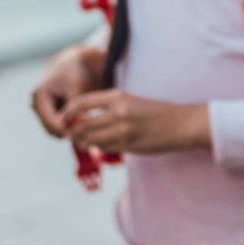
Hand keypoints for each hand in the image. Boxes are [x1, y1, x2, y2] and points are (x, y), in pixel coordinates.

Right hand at [31, 45, 106, 136]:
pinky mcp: (50, 112)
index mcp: (39, 96)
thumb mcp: (74, 85)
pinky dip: (70, 127)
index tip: (84, 132)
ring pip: (55, 130)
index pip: (50, 122)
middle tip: (87, 134)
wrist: (74, 61)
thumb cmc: (74, 70)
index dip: (66, 130)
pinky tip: (84, 125)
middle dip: (68, 132)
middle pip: (51, 129)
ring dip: (70, 131)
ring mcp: (42, 109)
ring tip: (88, 129)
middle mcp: (37, 104)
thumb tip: (76, 125)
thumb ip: (73, 105)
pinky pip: (60, 126)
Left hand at [62, 89, 210, 154]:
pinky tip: (97, 148)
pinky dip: (98, 148)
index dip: (68, 112)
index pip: (82, 102)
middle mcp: (118, 110)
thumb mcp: (131, 101)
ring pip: (92, 138)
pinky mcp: (129, 144)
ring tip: (81, 143)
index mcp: (117, 96)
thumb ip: (110, 107)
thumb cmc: (156, 112)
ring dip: (83, 142)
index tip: (63, 119)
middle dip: (73, 131)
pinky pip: (105, 148)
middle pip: (83, 123)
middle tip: (70, 135)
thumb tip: (87, 119)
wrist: (180, 123)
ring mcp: (123, 128)